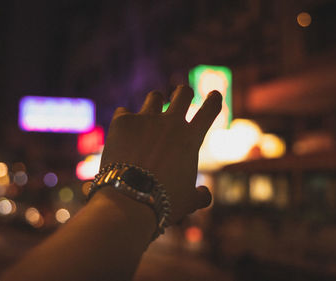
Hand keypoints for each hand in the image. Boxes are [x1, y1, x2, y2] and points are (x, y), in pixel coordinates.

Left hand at [99, 85, 221, 222]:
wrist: (129, 200)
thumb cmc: (162, 203)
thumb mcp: (188, 201)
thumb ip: (200, 195)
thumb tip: (205, 195)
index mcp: (191, 138)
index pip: (210, 110)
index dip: (214, 101)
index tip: (214, 96)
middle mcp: (171, 123)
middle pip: (183, 93)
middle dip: (184, 93)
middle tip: (182, 96)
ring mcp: (146, 119)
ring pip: (154, 97)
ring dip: (154, 103)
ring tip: (150, 113)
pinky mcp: (123, 121)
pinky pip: (123, 112)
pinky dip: (124, 121)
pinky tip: (121, 133)